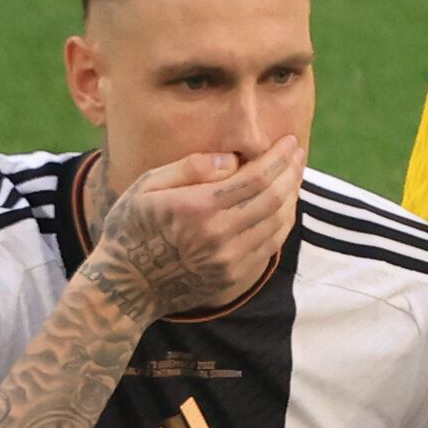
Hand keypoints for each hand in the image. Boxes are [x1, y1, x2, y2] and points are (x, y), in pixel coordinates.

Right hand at [85, 137, 304, 317]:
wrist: (128, 285)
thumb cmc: (132, 227)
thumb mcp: (147, 186)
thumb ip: (189, 168)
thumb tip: (232, 159)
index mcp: (198, 207)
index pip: (255, 178)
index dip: (278, 158)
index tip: (290, 142)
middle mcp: (220, 234)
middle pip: (274, 199)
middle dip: (291, 172)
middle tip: (298, 154)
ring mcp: (230, 259)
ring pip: (278, 223)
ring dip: (292, 196)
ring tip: (294, 175)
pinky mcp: (235, 277)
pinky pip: (271, 246)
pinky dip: (283, 222)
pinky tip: (283, 206)